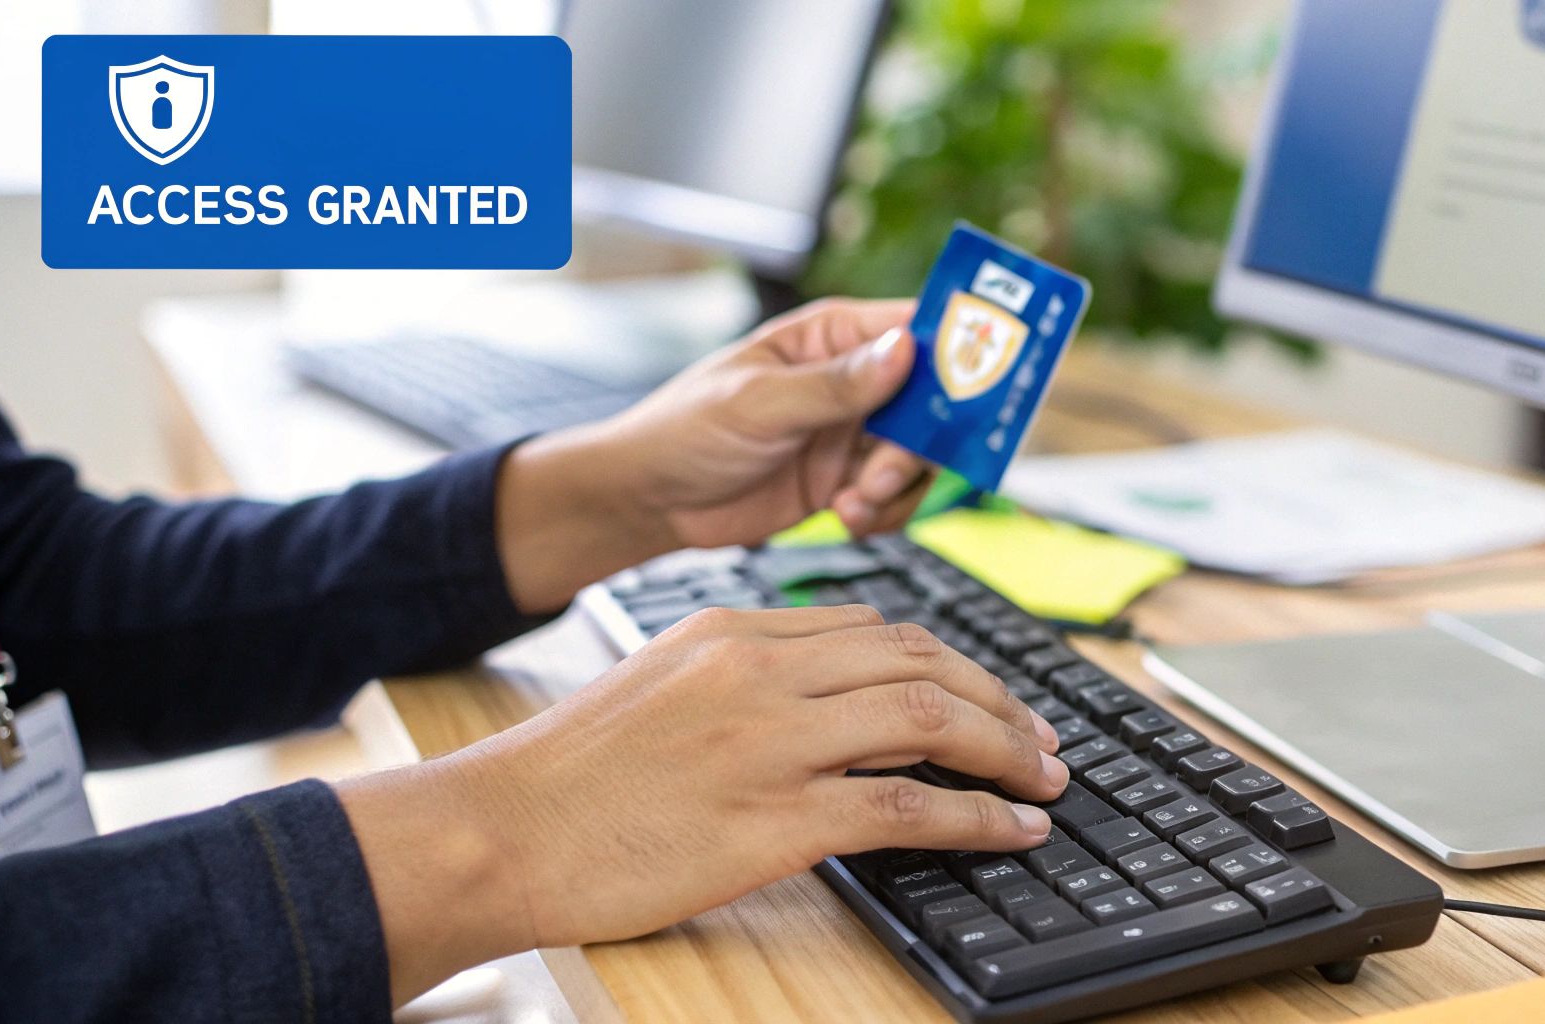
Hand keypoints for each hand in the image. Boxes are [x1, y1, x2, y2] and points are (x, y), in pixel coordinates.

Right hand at [337, 605, 1066, 1003]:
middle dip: (998, 699)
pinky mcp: (775, 816)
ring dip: (1006, 750)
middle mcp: (760, 668)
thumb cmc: (568, 774)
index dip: (950, 662)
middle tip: (1042, 737)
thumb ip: (742, 678)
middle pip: (918, 661)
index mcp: (732, 629)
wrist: (497, 830)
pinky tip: (1012, 830)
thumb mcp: (658, 687)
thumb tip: (823, 699)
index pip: (874, 629)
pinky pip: (907, 806)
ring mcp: (771, 739)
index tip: (987, 692)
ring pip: (928, 718)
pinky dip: (976, 817)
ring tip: (1046, 779)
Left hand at [605, 298, 930, 549]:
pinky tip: (844, 518)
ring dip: (898, 486)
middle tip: (886, 471)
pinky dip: (881, 514)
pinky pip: (893, 497)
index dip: (957, 350)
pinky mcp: (843, 481)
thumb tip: (905, 351)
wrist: (652, 501)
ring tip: (853, 502)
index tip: (980, 386)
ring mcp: (850, 433)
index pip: (915, 327)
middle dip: (921, 443)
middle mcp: (851, 381)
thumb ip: (835, 384)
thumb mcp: (759, 402)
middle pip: (931, 402)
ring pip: (919, 457)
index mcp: (833, 336)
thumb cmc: (686, 429)